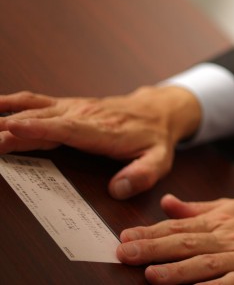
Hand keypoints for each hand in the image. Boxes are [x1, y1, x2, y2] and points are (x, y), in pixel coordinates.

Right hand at [0, 86, 200, 198]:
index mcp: (103, 130)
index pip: (68, 129)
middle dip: (10, 127)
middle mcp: (84, 115)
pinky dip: (10, 104)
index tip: (13, 128)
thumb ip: (142, 175)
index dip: (40, 128)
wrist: (158, 111)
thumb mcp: (159, 160)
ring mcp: (73, 107)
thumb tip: (118, 189)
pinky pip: (34, 101)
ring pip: (33, 107)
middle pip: (41, 119)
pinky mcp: (65, 106)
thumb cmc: (155, 138)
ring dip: (5, 113)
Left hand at [117, 194, 233, 284]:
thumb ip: (200, 209)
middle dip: (154, 249)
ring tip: (151, 274)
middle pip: (189, 242)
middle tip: (126, 253)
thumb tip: (166, 203)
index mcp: (226, 219)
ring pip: (207, 265)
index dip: (151, 233)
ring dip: (178, 271)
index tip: (125, 238)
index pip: (181, 225)